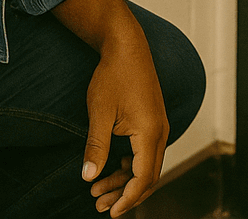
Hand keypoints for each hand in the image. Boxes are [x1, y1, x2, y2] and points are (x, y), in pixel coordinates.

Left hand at [54, 0, 169, 215]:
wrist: (126, 45)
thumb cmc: (113, 75)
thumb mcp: (100, 112)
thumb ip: (96, 147)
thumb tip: (88, 178)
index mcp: (150, 132)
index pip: (143, 177)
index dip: (127, 199)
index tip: (110, 213)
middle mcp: (160, 130)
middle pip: (148, 175)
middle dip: (125, 194)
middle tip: (99, 206)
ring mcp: (158, 124)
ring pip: (146, 164)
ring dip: (124, 180)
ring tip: (97, 191)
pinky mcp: (153, 119)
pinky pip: (146, 151)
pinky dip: (129, 165)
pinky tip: (110, 169)